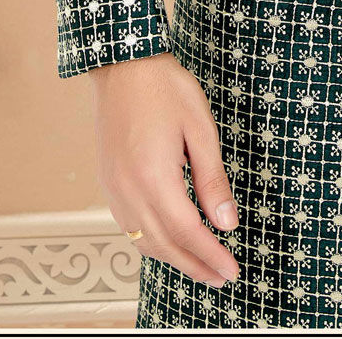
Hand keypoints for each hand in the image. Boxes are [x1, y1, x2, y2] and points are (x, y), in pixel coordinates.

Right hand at [90, 51, 240, 288]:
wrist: (123, 64)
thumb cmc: (164, 87)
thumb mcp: (200, 128)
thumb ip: (212, 179)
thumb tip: (226, 222)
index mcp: (154, 178)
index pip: (188, 232)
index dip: (211, 255)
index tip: (232, 270)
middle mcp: (129, 191)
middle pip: (164, 245)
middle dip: (195, 266)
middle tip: (221, 277)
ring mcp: (114, 188)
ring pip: (144, 241)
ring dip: (174, 259)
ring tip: (200, 266)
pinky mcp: (109, 182)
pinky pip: (129, 227)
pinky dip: (151, 242)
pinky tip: (168, 241)